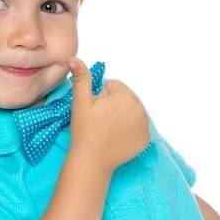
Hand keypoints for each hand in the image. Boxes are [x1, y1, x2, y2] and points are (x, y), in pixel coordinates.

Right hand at [66, 57, 149, 172]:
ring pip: (131, 112)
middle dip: (113, 106)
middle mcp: (139, 106)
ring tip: (108, 131)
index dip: (100, 98)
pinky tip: (117, 139)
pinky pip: (137, 128)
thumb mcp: (80, 103)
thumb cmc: (84, 131)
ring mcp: (145, 123)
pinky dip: (129, 132)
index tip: (95, 112)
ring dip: (122, 118)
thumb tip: (74, 58)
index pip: (112, 87)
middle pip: (124, 99)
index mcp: (124, 94)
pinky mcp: (146, 138)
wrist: (92, 161)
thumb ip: (81, 79)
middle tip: (100, 122)